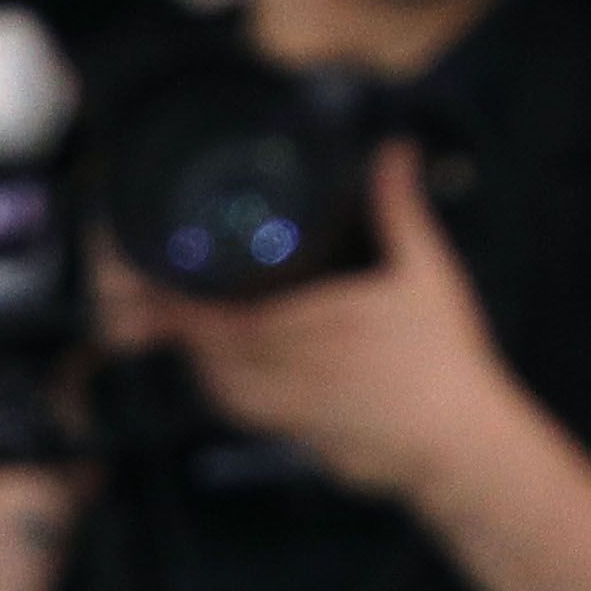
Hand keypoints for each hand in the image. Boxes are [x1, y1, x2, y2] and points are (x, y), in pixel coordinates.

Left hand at [114, 142, 534, 509]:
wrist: (455, 440)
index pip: (220, 312)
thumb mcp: (425, 269)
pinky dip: (212, 381)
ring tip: (164, 321)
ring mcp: (285, 404)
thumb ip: (397, 208)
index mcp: (313, 324)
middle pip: (202, 343)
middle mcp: (288, 368)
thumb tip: (393, 151)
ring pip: (212, 377)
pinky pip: (234, 406)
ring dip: (186, 350)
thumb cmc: (444, 357)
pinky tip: (208, 363)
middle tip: (135, 289)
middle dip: (164, 319)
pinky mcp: (289, 430)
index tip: (144, 274)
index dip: (175, 297)